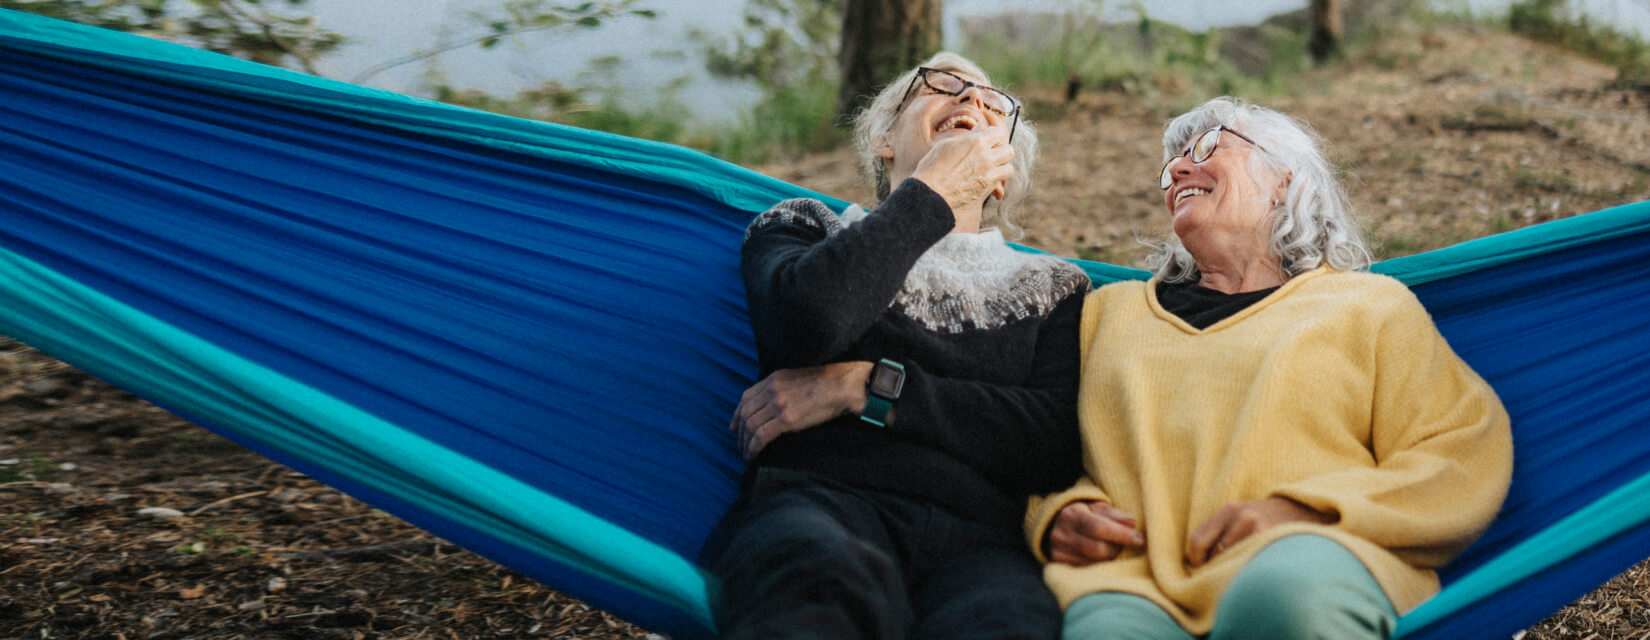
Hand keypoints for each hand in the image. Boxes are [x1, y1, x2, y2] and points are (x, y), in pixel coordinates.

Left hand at [730, 361, 874, 459]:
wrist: (843, 386)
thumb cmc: (827, 384)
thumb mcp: (798, 379)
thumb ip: (783, 389)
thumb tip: (775, 405)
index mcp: (774, 379)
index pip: (746, 397)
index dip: (736, 414)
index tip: (734, 426)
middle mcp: (772, 389)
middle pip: (745, 413)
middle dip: (740, 432)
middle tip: (740, 445)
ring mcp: (778, 403)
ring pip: (750, 426)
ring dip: (745, 442)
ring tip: (746, 453)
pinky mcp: (786, 418)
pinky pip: (761, 436)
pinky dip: (753, 447)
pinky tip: (753, 455)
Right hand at [909, 128, 1013, 224]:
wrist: (930, 194)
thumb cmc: (932, 167)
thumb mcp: (946, 144)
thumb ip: (967, 136)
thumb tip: (979, 128)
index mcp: (976, 142)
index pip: (998, 132)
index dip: (993, 135)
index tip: (988, 138)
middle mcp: (986, 158)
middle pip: (1009, 150)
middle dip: (1001, 150)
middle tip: (992, 153)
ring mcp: (989, 175)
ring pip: (1009, 168)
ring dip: (1002, 167)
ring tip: (991, 168)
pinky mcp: (987, 190)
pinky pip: (1001, 183)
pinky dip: (997, 180)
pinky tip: (986, 179)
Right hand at [1046, 501, 1145, 566]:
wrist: (1056, 526)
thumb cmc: (1085, 516)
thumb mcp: (1098, 508)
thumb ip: (1114, 515)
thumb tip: (1132, 523)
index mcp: (1072, 514)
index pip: (1098, 527)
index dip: (1122, 535)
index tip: (1139, 540)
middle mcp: (1061, 534)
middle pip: (1097, 549)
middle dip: (1118, 549)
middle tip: (1130, 546)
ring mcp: (1058, 552)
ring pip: (1093, 563)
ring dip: (1111, 559)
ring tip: (1116, 551)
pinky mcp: (1059, 566)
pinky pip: (1087, 572)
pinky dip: (1101, 568)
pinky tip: (1106, 561)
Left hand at [1185, 497, 1335, 566]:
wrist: (1305, 510)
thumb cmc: (1267, 519)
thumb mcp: (1241, 516)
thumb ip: (1221, 532)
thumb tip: (1193, 562)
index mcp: (1230, 510)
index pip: (1197, 540)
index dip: (1196, 559)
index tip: (1202, 568)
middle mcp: (1242, 516)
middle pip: (1214, 555)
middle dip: (1216, 568)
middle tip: (1226, 572)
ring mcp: (1258, 528)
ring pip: (1231, 561)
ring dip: (1234, 570)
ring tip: (1244, 569)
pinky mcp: (1272, 540)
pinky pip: (1248, 563)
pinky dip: (1247, 570)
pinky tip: (1255, 569)